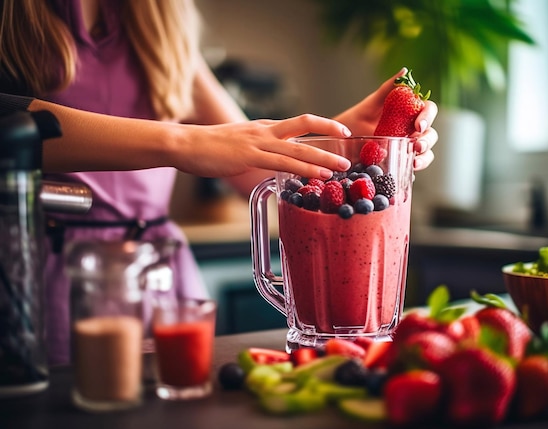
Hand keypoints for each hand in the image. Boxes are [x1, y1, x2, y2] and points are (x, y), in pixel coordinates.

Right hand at [175, 114, 352, 180]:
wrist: (186, 144)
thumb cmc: (209, 147)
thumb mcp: (240, 144)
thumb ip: (259, 150)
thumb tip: (273, 161)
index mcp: (265, 127)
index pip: (301, 122)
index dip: (323, 126)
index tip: (340, 132)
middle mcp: (266, 131)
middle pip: (306, 127)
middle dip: (330, 138)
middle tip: (350, 151)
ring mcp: (259, 142)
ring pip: (299, 149)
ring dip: (323, 159)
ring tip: (342, 168)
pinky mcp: (250, 156)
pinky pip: (283, 163)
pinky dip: (304, 170)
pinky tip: (318, 176)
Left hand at [334, 67, 437, 170]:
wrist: (340, 140)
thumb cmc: (356, 118)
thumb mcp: (371, 104)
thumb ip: (388, 88)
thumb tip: (404, 71)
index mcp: (408, 111)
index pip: (427, 110)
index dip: (427, 116)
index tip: (417, 125)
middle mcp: (411, 127)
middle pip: (430, 131)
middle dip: (427, 139)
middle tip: (417, 146)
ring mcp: (406, 144)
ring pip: (427, 148)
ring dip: (425, 154)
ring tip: (415, 160)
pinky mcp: (400, 158)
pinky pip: (416, 161)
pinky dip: (418, 164)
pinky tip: (412, 166)